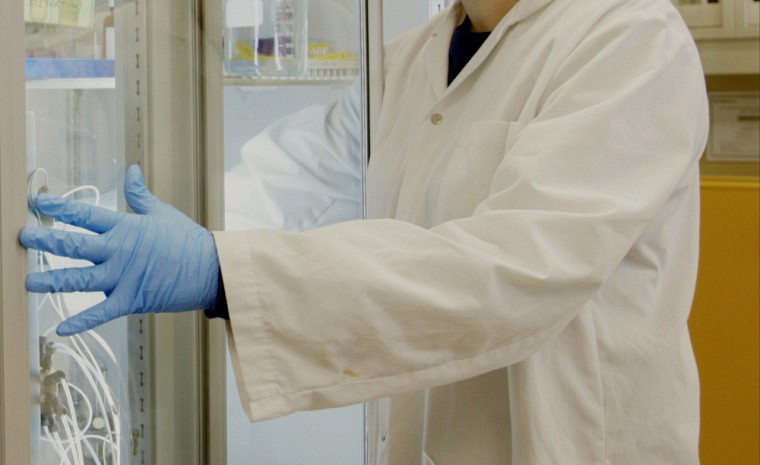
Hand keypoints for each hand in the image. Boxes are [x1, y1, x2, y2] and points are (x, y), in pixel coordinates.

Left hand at [20, 165, 218, 335]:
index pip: (85, 214)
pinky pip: (101, 313)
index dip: (59, 207)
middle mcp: (118, 251)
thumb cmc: (188, 241)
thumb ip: (140, 194)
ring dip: (51, 280)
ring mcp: (123, 277)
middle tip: (21, 237)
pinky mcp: (131, 300)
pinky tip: (60, 328)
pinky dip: (81, 322)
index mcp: (126, 227)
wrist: (211, 269)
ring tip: (27, 281)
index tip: (38, 203)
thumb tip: (131, 170)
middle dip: (44, 240)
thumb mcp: (163, 213)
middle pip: (73, 244)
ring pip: (79, 278)